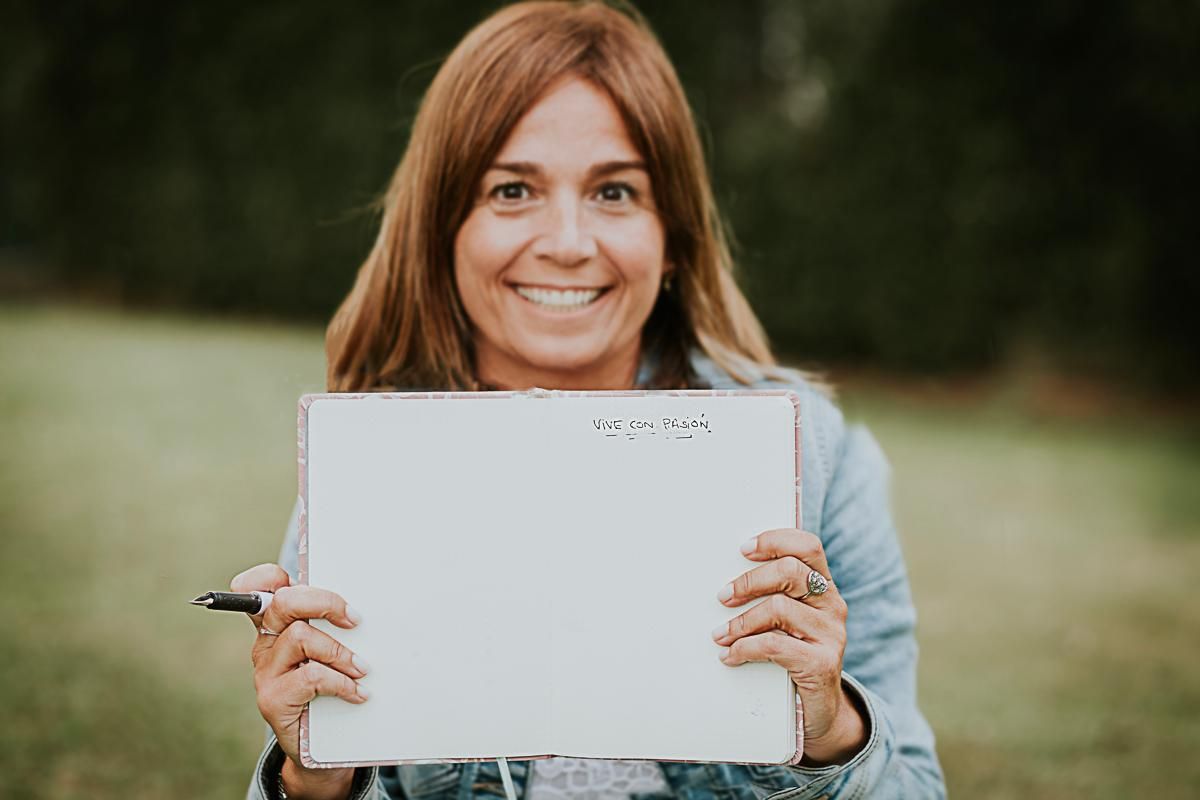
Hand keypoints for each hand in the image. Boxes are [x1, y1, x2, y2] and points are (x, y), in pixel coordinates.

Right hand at [230, 563, 366, 798]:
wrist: (319, 746)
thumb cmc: (329, 690)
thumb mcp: (331, 653)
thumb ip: (336, 626)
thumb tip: (364, 607)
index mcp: (278, 625)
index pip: (260, 587)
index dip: (268, 576)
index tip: (299, 578)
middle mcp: (267, 643)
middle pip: (284, 602)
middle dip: (324, 602)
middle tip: (354, 619)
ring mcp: (266, 671)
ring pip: (300, 636)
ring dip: (340, 651)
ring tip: (362, 668)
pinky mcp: (273, 699)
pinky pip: (310, 676)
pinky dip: (341, 682)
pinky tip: (357, 693)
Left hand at [711, 530, 867, 765]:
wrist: (819, 710)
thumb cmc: (793, 655)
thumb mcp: (787, 621)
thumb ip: (773, 595)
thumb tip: (727, 578)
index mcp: (824, 586)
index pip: (808, 546)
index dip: (775, 540)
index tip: (743, 549)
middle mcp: (832, 605)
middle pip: (790, 571)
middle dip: (750, 581)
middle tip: (723, 596)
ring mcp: (831, 635)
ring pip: (779, 608)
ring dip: (740, 621)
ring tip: (719, 635)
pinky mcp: (822, 663)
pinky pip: (774, 645)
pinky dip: (744, 648)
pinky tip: (730, 656)